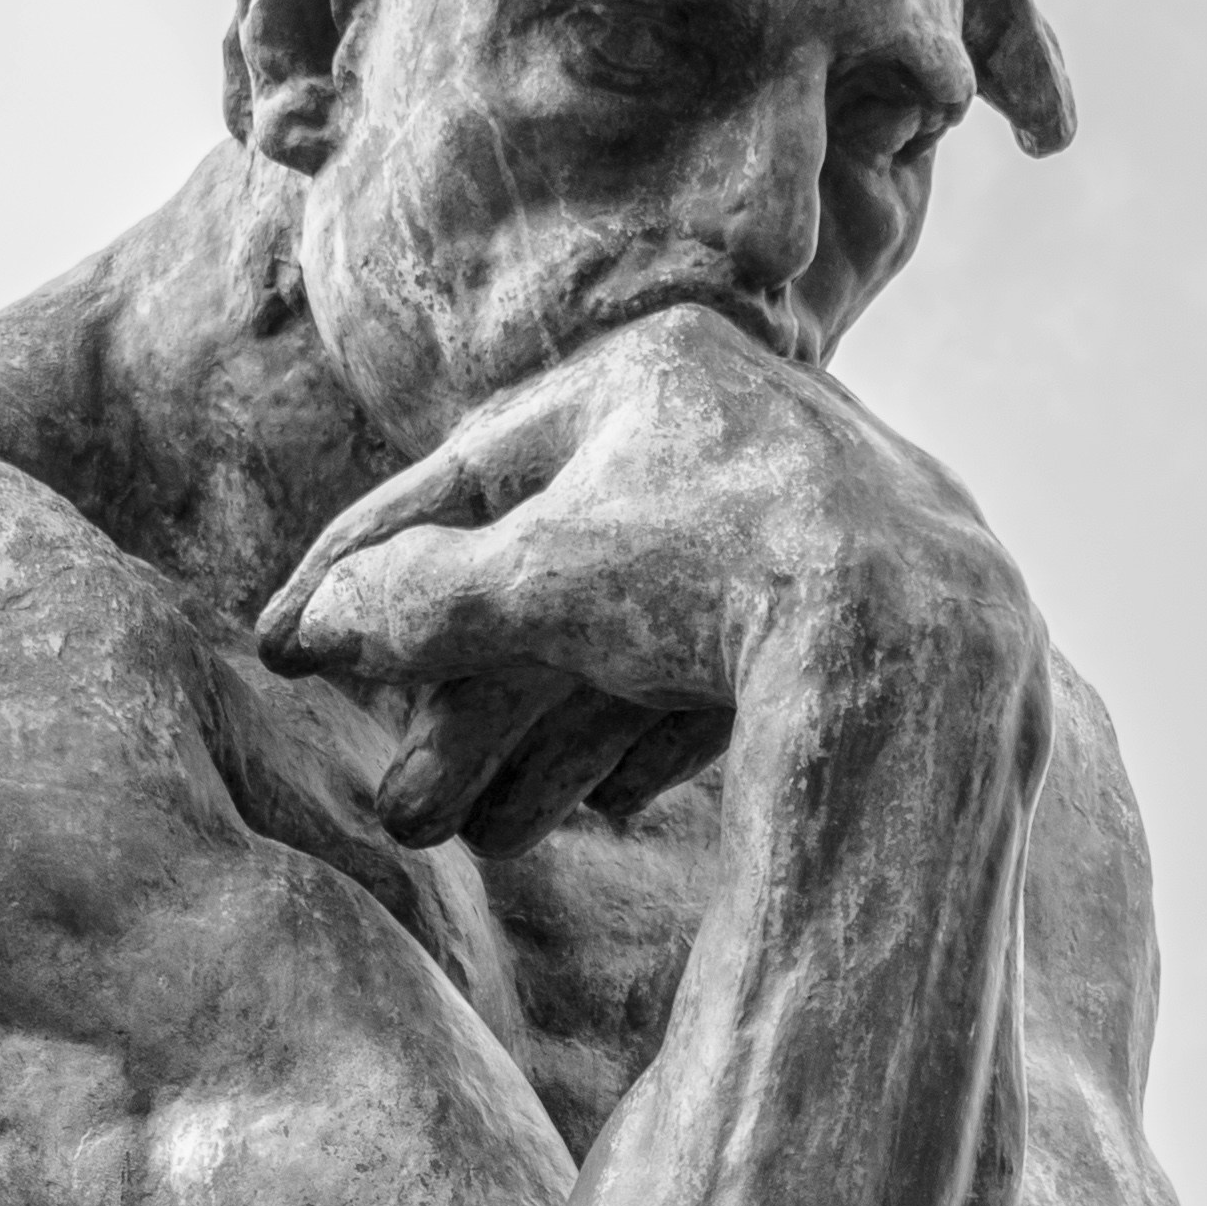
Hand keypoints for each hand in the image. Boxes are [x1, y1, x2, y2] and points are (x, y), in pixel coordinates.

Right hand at [257, 304, 1031, 855]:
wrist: (921, 648)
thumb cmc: (716, 582)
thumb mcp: (537, 586)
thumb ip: (418, 601)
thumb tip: (311, 627)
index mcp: (646, 370)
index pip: (464, 472)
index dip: (361, 568)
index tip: (285, 641)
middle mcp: (732, 415)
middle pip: (553, 568)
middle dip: (467, 701)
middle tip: (401, 792)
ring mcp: (805, 504)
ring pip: (636, 626)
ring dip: (552, 737)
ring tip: (496, 835)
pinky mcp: (866, 595)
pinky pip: (729, 663)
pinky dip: (658, 731)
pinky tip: (620, 802)